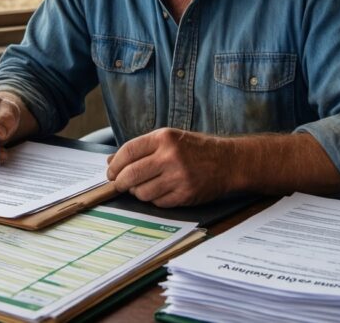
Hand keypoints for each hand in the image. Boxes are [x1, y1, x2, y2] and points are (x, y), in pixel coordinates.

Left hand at [106, 128, 234, 206]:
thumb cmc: (195, 149)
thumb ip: (141, 149)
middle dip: (119, 182)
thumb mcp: (169, 139)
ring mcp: (178, 177)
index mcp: (164, 138)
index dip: (115, 165)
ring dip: (138, 192)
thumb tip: (111, 161)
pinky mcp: (185, 194)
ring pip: (142, 192)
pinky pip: (157, 202)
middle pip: (130, 174)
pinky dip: (154, 199)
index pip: (128, 151)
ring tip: (143, 187)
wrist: (228, 162)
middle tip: (119, 184)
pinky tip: (161, 191)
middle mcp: (170, 156)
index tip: (110, 172)